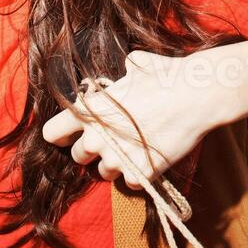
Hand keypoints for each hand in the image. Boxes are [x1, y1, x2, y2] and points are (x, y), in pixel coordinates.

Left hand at [41, 49, 220, 189]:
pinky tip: (149, 158)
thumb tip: (123, 71)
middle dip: (92, 149)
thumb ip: (119, 76)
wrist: (196, 96)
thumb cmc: (165, 76)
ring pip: (103, 172)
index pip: (52, 133)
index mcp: (88, 111)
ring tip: (133, 148)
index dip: (61, 134)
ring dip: (114, 163)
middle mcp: (96, 138)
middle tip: (111, 139)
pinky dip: (137, 173)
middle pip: (78, 156)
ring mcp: (117, 159)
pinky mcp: (139, 175)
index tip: (70, 134)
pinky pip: (128, 182)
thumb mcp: (134, 66)